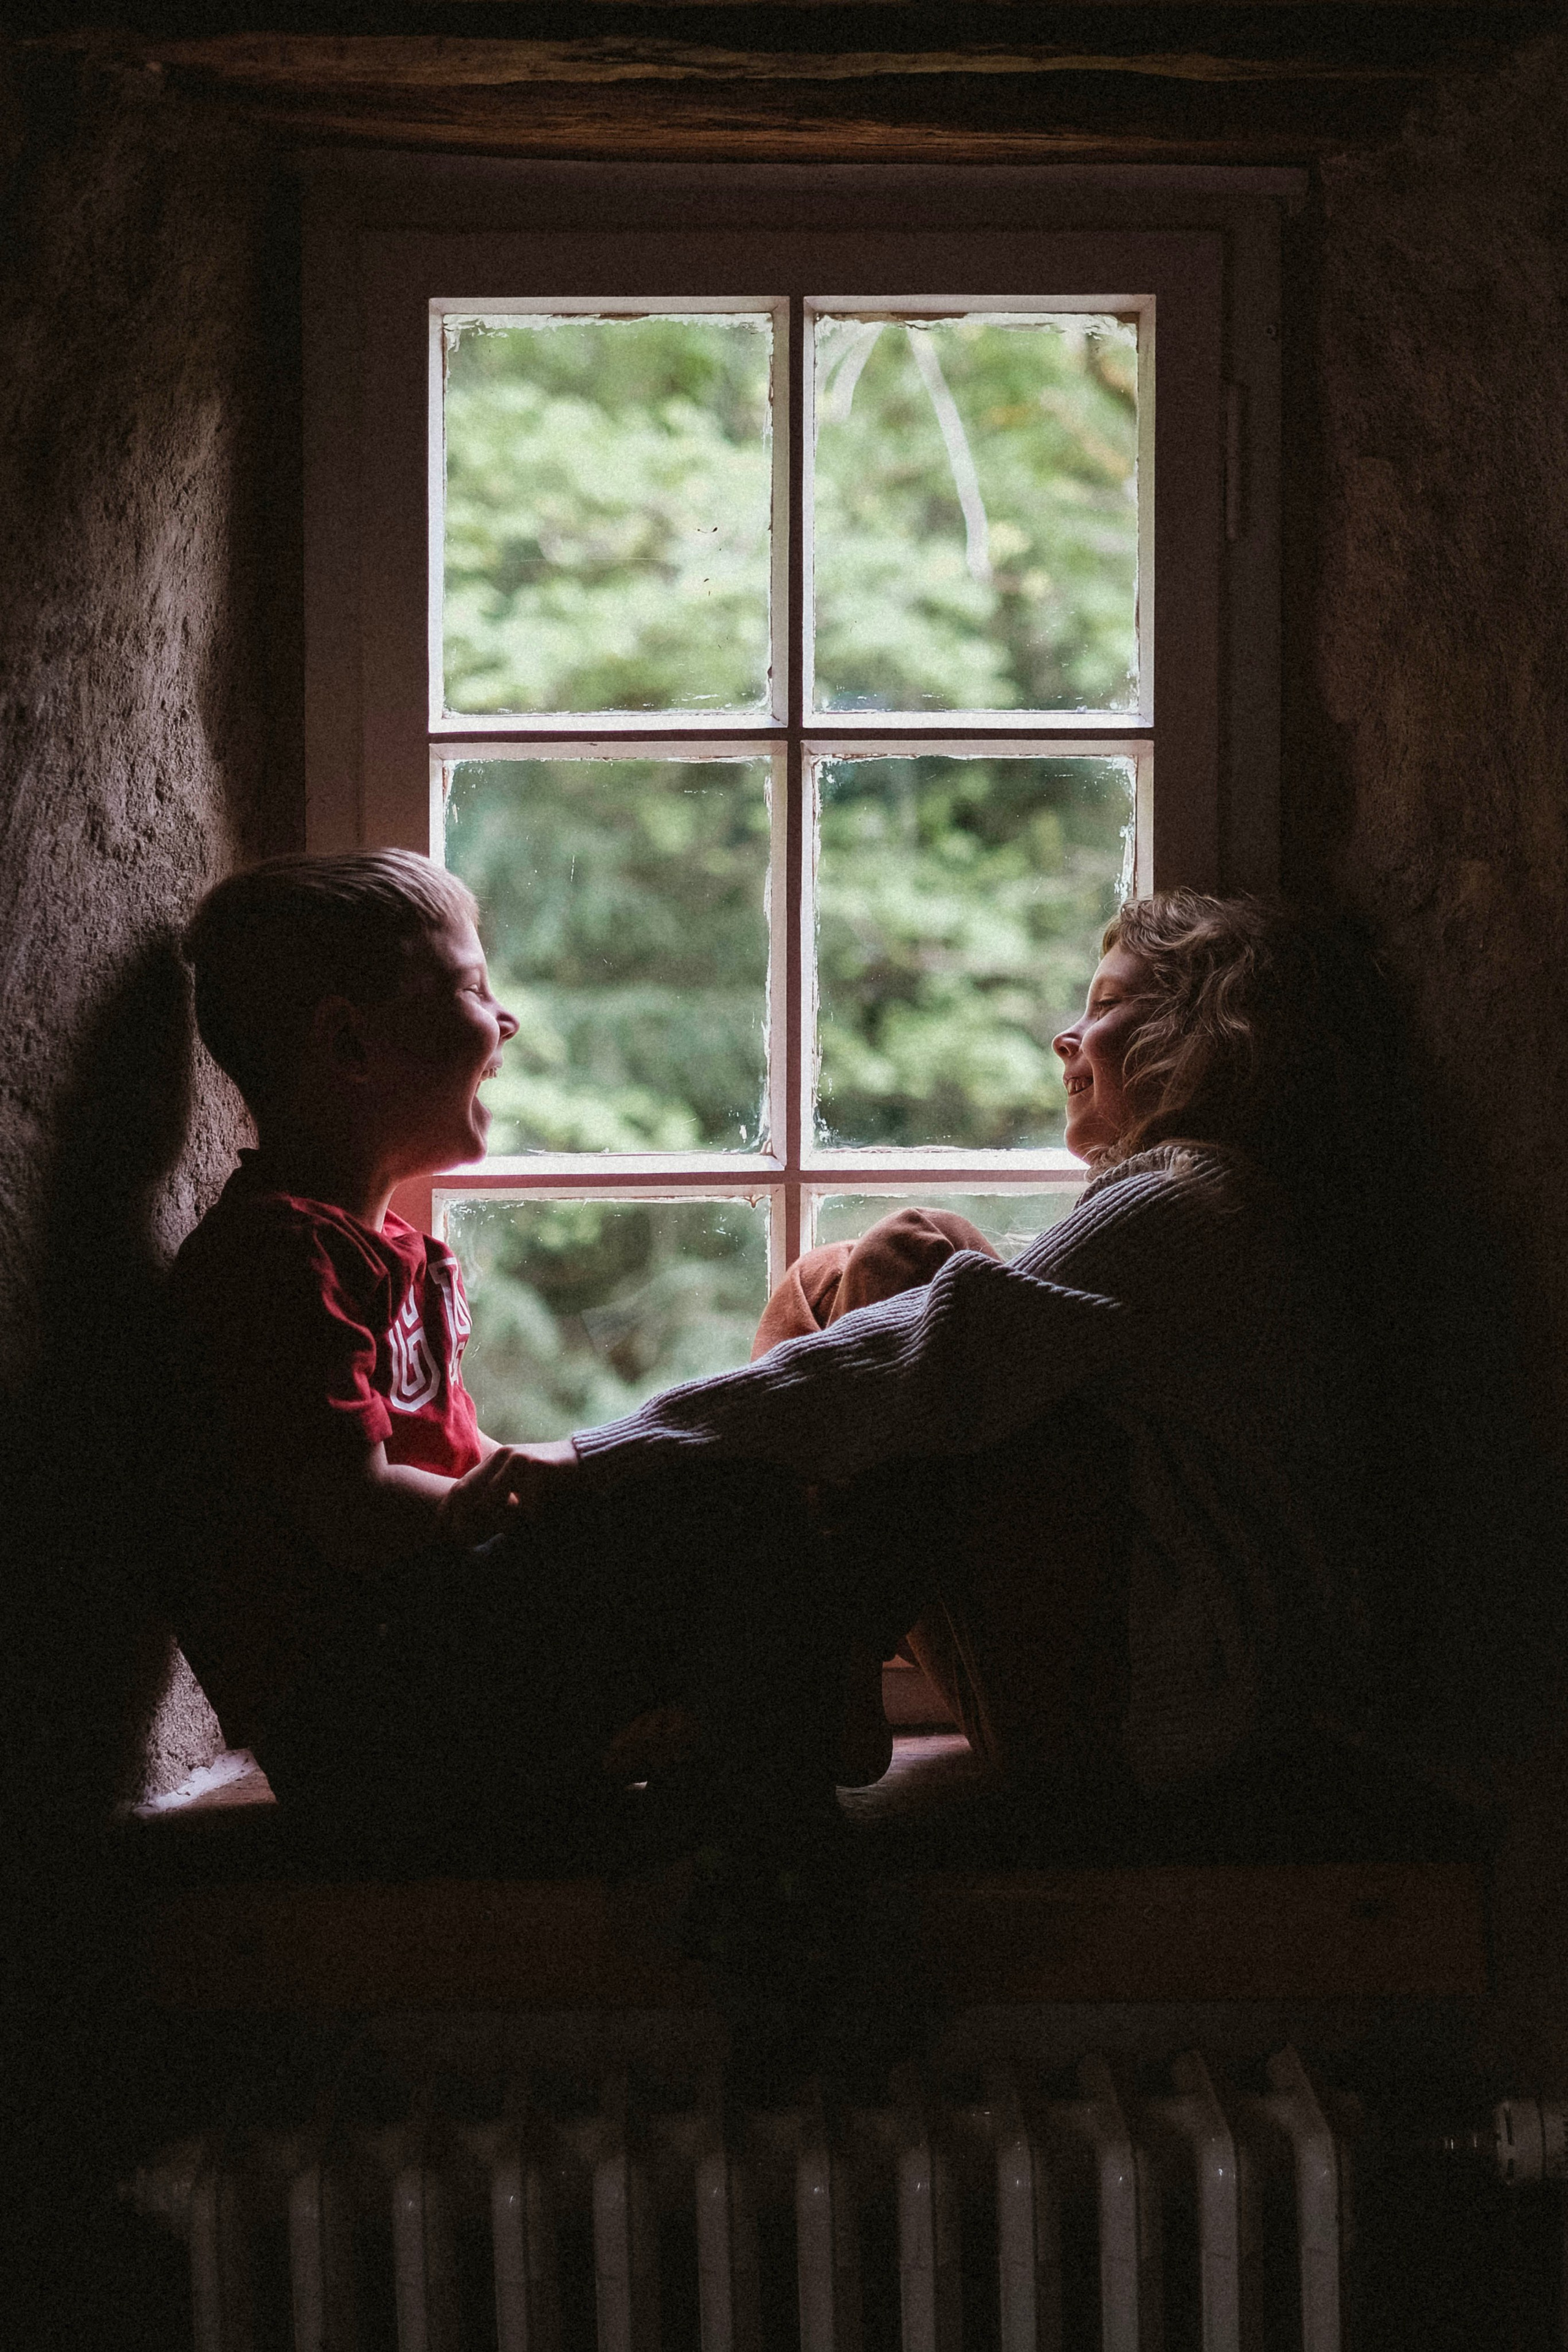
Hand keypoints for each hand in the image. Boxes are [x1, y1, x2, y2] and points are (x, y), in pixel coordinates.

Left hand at [436, 1437, 581, 1542]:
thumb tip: (469, 1533)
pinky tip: (542, 1517)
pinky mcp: (536, 1465)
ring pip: (492, 1502)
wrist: (588, 1461)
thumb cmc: (552, 1482)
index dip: (445, 1516)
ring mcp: (517, 1459)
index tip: (438, 1540)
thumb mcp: (519, 1489)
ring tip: (516, 1529)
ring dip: (502, 1523)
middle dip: (461, 1524)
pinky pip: (524, 1504)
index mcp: (492, 1463)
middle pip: (464, 1493)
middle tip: (465, 1546)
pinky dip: (530, 1517)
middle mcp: (500, 1457)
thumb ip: (497, 1501)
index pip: (458, 1490)